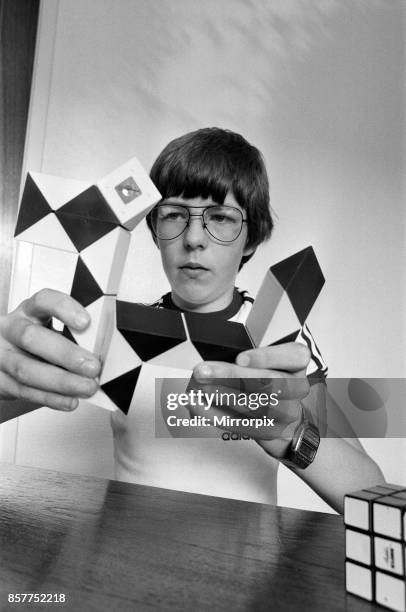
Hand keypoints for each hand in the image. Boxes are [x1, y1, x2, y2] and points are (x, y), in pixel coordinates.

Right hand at [0, 289, 100, 410]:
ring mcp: (1, 355)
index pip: (43, 301)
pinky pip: (24, 391)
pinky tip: (69, 400)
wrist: (4, 360)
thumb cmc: (35, 343)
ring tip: (85, 387)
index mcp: (28, 311)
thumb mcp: (50, 330)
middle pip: (31, 337)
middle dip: (65, 354)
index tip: (86, 322)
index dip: (63, 308)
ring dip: (61, 381)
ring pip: (26, 369)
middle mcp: (11, 330)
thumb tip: (101, 351)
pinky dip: (50, 398)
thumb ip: (72, 337)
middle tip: (92, 366)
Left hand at [189, 342, 312, 458]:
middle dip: (230, 376)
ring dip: (220, 396)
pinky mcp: (270, 431)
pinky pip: (241, 424)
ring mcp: (287, 412)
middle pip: (267, 382)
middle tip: (202, 372)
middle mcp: (297, 387)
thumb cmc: (271, 380)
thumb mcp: (267, 361)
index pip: (292, 356)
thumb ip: (246, 359)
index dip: (266, 357)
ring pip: (254, 405)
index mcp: (297, 362)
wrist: (286, 418)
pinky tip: (199, 407)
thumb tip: (213, 362)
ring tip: (196, 389)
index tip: (239, 357)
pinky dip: (216, 415)